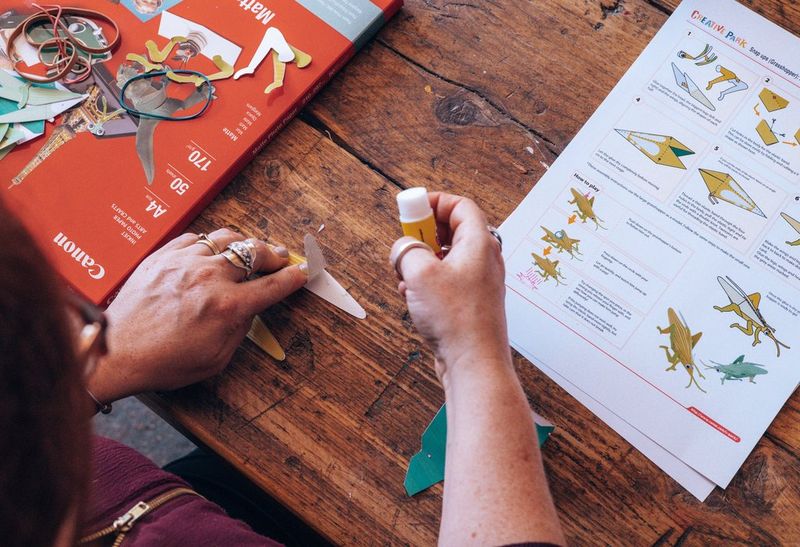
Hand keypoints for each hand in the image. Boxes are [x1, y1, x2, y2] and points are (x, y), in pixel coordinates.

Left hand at [88, 228, 307, 403]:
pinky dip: (210, 243)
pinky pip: (196, 238)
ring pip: (226, 238)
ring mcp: (185, 262)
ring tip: (249, 249)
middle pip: (255, 252)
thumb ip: (240, 330)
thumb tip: (249, 309)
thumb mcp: (215, 358)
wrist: (117, 351)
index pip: (273, 285)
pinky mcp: (163, 255)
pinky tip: (212, 252)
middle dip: (274, 254)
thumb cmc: (163, 361)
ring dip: (244, 243)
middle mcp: (209, 278)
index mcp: (227, 307)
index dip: (293, 278)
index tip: (301, 273)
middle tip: (279, 259)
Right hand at [389, 192, 508, 382]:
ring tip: (406, 277)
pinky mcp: (470, 302)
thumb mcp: (420, 274)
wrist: (474, 363)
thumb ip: (406, 251)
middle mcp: (483, 260)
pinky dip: (427, 283)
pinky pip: (446, 281)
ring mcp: (478, 282)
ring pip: (446, 258)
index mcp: (479, 243)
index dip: (434, 202)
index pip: (460, 206)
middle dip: (423, 235)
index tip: (412, 209)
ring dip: (421, 262)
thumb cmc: (456, 318)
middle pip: (452, 230)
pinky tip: (413, 298)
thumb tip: (402, 248)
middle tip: (406, 244)